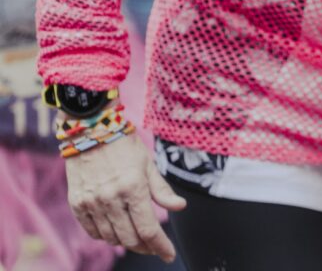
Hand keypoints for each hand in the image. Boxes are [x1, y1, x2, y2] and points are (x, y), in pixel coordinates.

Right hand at [65, 131, 185, 261]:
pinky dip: (106, 236)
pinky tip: (116, 229)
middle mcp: (111, 198)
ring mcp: (92, 203)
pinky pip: (93, 232)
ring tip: (137, 237)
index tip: (169, 255)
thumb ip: (162, 189)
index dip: (161, 246)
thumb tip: (180, 207)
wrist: (91, 129)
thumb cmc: (124, 145)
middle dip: (145, 247)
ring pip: (111, 238)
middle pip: (130, 239)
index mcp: (133, 187)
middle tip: (154, 246)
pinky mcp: (77, 204)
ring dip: (126, 242)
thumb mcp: (148, 163)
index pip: (148, 229)